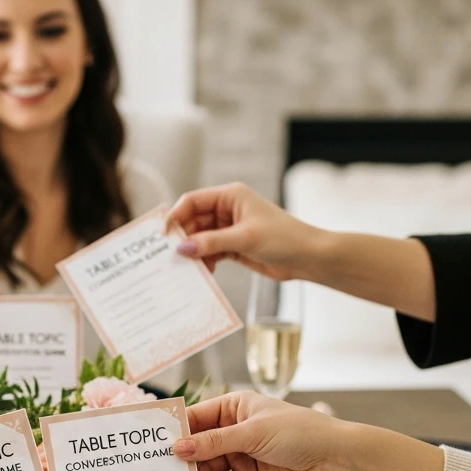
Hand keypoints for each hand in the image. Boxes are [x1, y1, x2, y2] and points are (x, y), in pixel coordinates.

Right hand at [167, 182, 321, 276]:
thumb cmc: (283, 238)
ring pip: (200, 239)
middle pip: (193, 221)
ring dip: (193, 253)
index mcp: (230, 196)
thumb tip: (182, 248)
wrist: (307, 257)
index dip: (175, 216)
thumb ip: (211, 242)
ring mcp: (229, 229)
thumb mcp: (244, 238)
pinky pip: (210, 252)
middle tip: (171, 258)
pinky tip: (203, 274)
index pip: (192, 201)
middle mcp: (227, 209)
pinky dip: (204, 262)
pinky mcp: (233, 247)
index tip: (163, 236)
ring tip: (187, 269)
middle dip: (183, 239)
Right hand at [173, 390, 342, 470]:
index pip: (196, 417)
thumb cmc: (298, 433)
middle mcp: (232, 431)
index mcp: (233, 408)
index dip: (176, 430)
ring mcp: (239, 455)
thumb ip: (214, 442)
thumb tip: (179, 447)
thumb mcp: (252, 433)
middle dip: (184, 458)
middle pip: (198, 445)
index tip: (154, 444)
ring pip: (208, 467)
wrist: (333, 460)